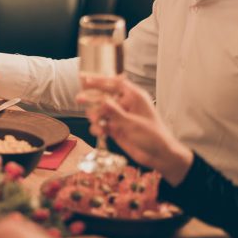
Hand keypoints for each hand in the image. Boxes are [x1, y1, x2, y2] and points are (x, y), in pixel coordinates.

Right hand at [76, 78, 192, 185]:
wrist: (159, 156)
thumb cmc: (153, 136)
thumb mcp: (132, 123)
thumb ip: (115, 112)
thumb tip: (102, 100)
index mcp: (134, 97)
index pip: (115, 84)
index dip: (100, 80)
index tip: (85, 80)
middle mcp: (126, 105)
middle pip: (104, 96)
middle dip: (92, 98)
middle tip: (78, 99)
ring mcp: (120, 118)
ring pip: (100, 112)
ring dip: (95, 117)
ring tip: (96, 122)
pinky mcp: (116, 129)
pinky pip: (102, 125)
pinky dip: (98, 128)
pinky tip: (99, 132)